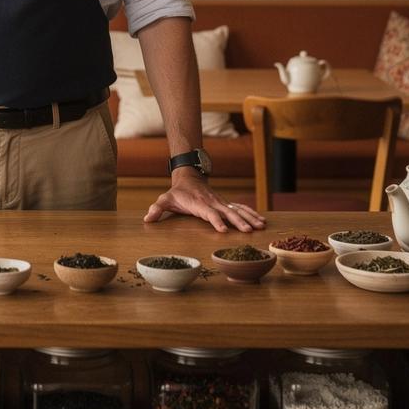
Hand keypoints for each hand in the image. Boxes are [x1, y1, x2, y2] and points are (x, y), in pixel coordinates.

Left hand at [143, 173, 265, 231]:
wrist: (189, 177)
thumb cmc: (177, 193)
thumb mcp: (165, 199)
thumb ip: (157, 208)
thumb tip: (147, 218)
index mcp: (198, 203)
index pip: (208, 212)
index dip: (215, 220)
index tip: (223, 229)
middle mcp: (212, 202)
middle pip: (227, 212)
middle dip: (238, 221)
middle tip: (249, 231)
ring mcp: (221, 202)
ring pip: (237, 209)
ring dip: (249, 217)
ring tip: (261, 225)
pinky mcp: (226, 203)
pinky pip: (240, 207)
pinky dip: (251, 213)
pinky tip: (261, 220)